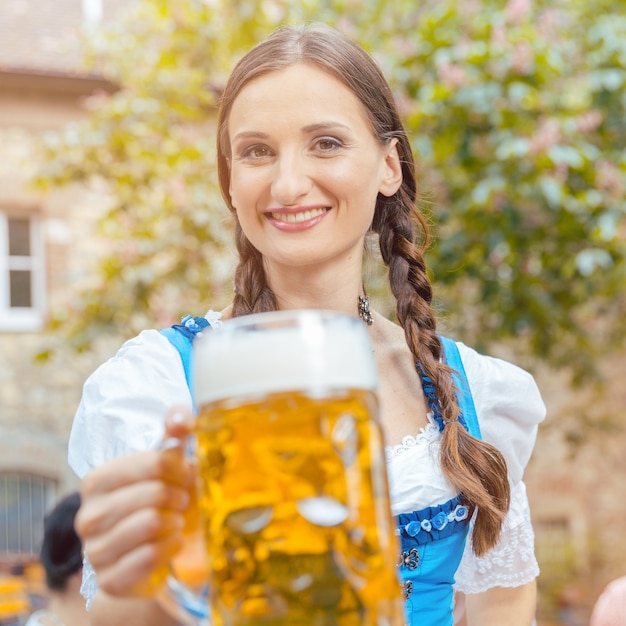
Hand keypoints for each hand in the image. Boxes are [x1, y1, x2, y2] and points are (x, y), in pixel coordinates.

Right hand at [75, 407, 196, 597]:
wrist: (147, 554)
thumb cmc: (160, 500)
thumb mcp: (169, 463)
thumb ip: (175, 430)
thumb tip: (178, 417)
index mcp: (97, 480)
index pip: (154, 462)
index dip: (180, 468)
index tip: (185, 475)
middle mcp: (87, 515)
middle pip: (155, 494)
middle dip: (179, 496)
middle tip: (181, 500)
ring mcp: (94, 550)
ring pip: (152, 524)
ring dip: (175, 522)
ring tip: (175, 520)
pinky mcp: (109, 579)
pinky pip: (150, 556)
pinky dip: (170, 547)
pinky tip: (172, 542)